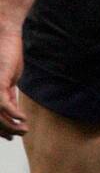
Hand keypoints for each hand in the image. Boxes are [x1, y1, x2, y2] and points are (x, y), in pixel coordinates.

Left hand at [0, 20, 26, 138]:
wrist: (4, 35)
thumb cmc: (6, 54)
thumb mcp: (7, 79)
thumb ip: (7, 94)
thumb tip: (12, 110)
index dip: (0, 130)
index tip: (10, 137)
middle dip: (5, 131)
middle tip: (17, 136)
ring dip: (11, 126)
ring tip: (24, 129)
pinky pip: (4, 105)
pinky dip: (14, 114)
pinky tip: (23, 117)